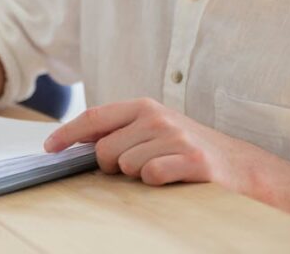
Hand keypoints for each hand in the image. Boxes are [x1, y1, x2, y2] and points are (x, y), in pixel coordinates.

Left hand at [44, 97, 262, 192]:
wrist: (240, 165)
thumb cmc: (187, 148)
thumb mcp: (153, 129)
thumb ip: (119, 130)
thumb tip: (77, 142)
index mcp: (143, 107)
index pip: (94, 117)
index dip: (67, 133)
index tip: (49, 148)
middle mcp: (157, 117)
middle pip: (104, 150)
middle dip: (111, 165)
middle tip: (135, 165)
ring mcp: (175, 137)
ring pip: (126, 166)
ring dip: (138, 175)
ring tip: (161, 169)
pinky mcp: (192, 160)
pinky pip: (151, 177)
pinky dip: (157, 182)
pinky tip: (173, 177)